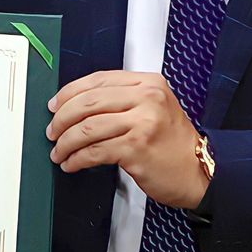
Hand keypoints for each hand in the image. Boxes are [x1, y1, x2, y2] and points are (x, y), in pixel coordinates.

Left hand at [46, 70, 207, 209]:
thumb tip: (76, 105)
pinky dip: (77, 159)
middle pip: (87, 102)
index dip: (69, 93)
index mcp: (148, 83)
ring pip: (87, 128)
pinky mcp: (136, 148)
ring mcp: (142, 123)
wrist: (199, 171)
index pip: (97, 80)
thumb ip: (122, 100)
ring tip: (59, 152)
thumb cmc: (173, 143)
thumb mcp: (153, 108)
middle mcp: (146, 98)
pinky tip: (72, 164)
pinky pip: (94, 151)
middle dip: (62, 119)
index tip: (55, 105)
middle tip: (52, 131)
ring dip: (65, 143)